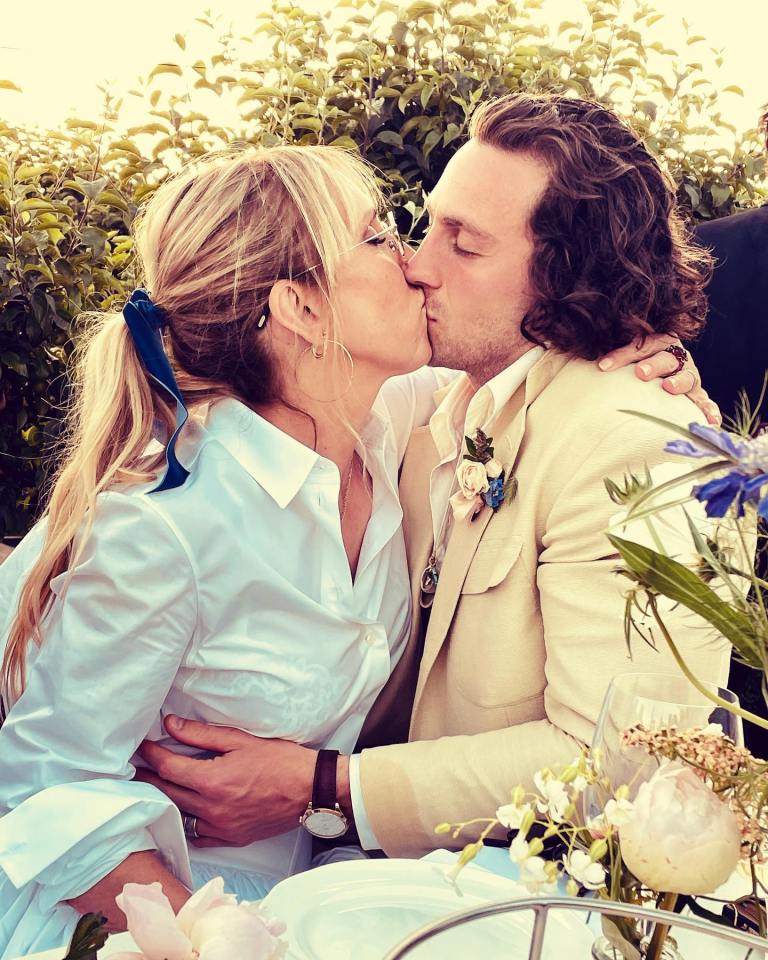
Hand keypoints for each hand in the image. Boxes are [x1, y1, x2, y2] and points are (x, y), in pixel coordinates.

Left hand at [135, 715, 316, 846]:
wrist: (310, 789)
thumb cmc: (280, 761)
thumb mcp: (240, 740)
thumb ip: (201, 734)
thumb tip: (171, 724)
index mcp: (213, 781)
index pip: (169, 768)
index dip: (151, 755)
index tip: (142, 747)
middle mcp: (212, 808)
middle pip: (168, 793)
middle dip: (150, 778)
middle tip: (137, 767)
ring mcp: (221, 827)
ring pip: (181, 815)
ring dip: (167, 800)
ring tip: (157, 787)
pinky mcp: (232, 838)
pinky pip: (199, 836)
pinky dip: (189, 823)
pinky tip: (185, 812)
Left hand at [598, 334, 720, 425]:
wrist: (651, 374)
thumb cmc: (628, 366)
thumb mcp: (616, 356)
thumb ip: (597, 354)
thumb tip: (554, 347)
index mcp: (654, 341)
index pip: (639, 344)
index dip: (621, 354)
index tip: (602, 366)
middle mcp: (673, 356)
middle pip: (665, 356)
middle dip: (652, 364)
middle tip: (638, 374)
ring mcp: (687, 374)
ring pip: (687, 375)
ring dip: (679, 381)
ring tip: (668, 389)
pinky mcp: (696, 393)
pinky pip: (704, 401)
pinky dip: (708, 409)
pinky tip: (710, 420)